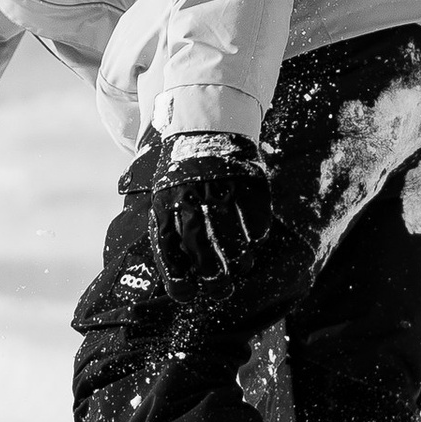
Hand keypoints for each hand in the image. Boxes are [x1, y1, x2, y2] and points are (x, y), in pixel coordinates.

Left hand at [149, 131, 272, 295]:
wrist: (205, 125)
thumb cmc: (181, 174)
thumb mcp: (163, 196)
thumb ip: (168, 230)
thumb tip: (179, 275)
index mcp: (165, 203)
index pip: (168, 250)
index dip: (177, 279)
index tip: (187, 296)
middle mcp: (190, 197)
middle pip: (201, 248)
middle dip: (213, 278)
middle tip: (222, 291)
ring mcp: (219, 187)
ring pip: (232, 235)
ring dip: (239, 258)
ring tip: (242, 265)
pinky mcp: (245, 178)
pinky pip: (255, 214)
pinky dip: (257, 230)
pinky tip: (255, 238)